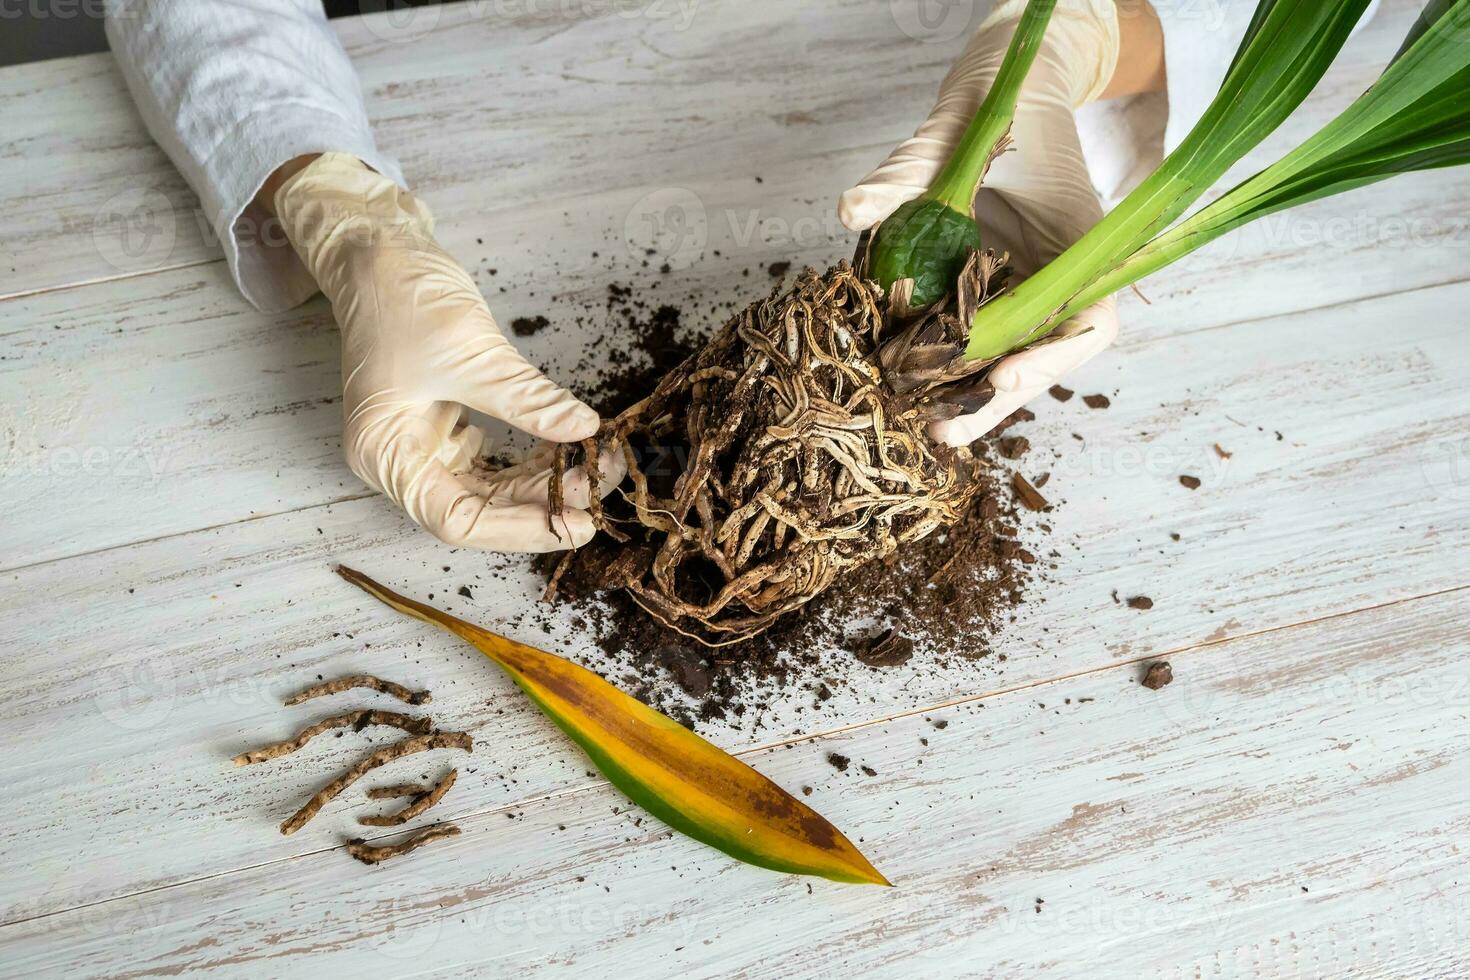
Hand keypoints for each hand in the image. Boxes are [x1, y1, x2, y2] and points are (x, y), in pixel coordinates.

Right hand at [273, 153, 621, 550]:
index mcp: (385, 455)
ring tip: (597, 469)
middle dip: (541, 504)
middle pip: (477, 511)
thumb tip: (585, 429)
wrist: (378, 252)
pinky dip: (529, 460)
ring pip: (489, 490)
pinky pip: (491, 462)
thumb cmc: (402, 297)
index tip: (576, 522)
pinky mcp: (441, 426)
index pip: (456, 520)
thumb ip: (528, 400)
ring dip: (541, 484)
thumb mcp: (472, 353)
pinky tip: (568, 451)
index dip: (520, 529)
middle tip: (601, 490)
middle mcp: (398, 461)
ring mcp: (419, 445)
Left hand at [839, 0, 1134, 444]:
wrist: (998, 95)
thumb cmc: (995, 108)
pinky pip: (971, 338)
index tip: (1002, 377)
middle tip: (940, 435)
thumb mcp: (952, 131)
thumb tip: (851, 211)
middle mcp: (1058, 278)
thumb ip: (905, 171)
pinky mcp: (987, 293)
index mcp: (1079, 244)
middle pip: (1041, 359)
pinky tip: (902, 386)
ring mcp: (1024, 290)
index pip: (1088, 323)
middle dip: (992, 402)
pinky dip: (941, 363)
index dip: (1052, 359)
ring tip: (918, 427)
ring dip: (964, 395)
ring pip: (1005, 358)